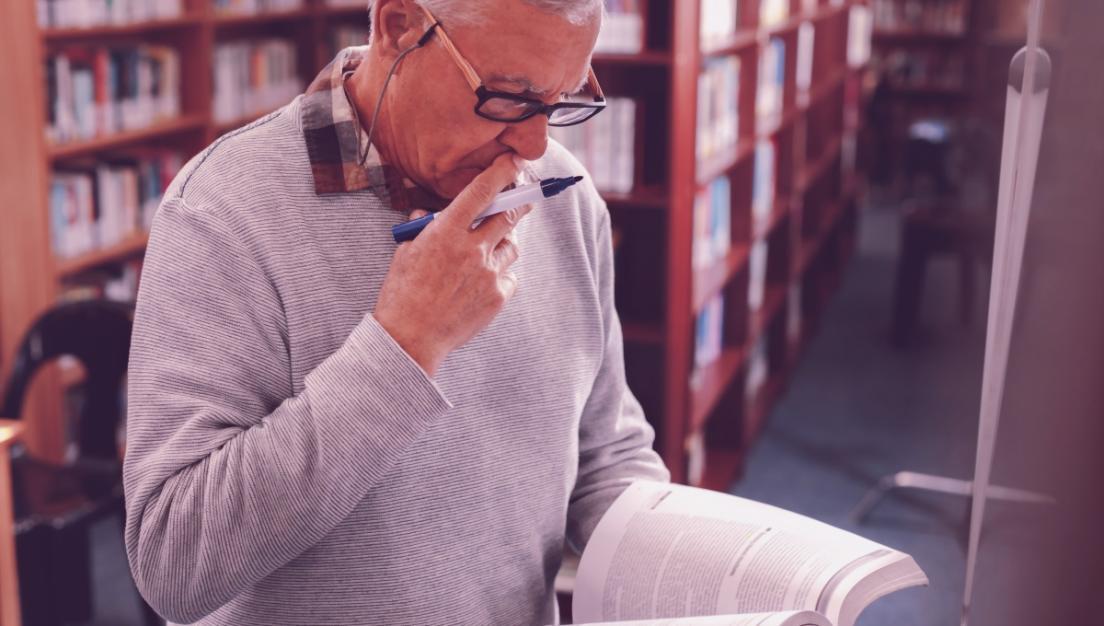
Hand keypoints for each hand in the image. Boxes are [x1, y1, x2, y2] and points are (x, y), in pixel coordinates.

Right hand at [373, 153, 532, 376]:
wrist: (410, 338)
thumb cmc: (402, 294)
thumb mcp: (405, 253)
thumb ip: (422, 229)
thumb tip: (428, 213)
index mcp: (446, 232)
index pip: (481, 192)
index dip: (502, 173)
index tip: (515, 162)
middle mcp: (472, 249)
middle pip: (509, 216)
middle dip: (519, 204)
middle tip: (523, 200)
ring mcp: (488, 274)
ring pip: (511, 248)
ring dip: (502, 245)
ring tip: (484, 256)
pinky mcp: (497, 297)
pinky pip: (509, 277)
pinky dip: (500, 276)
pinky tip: (481, 285)